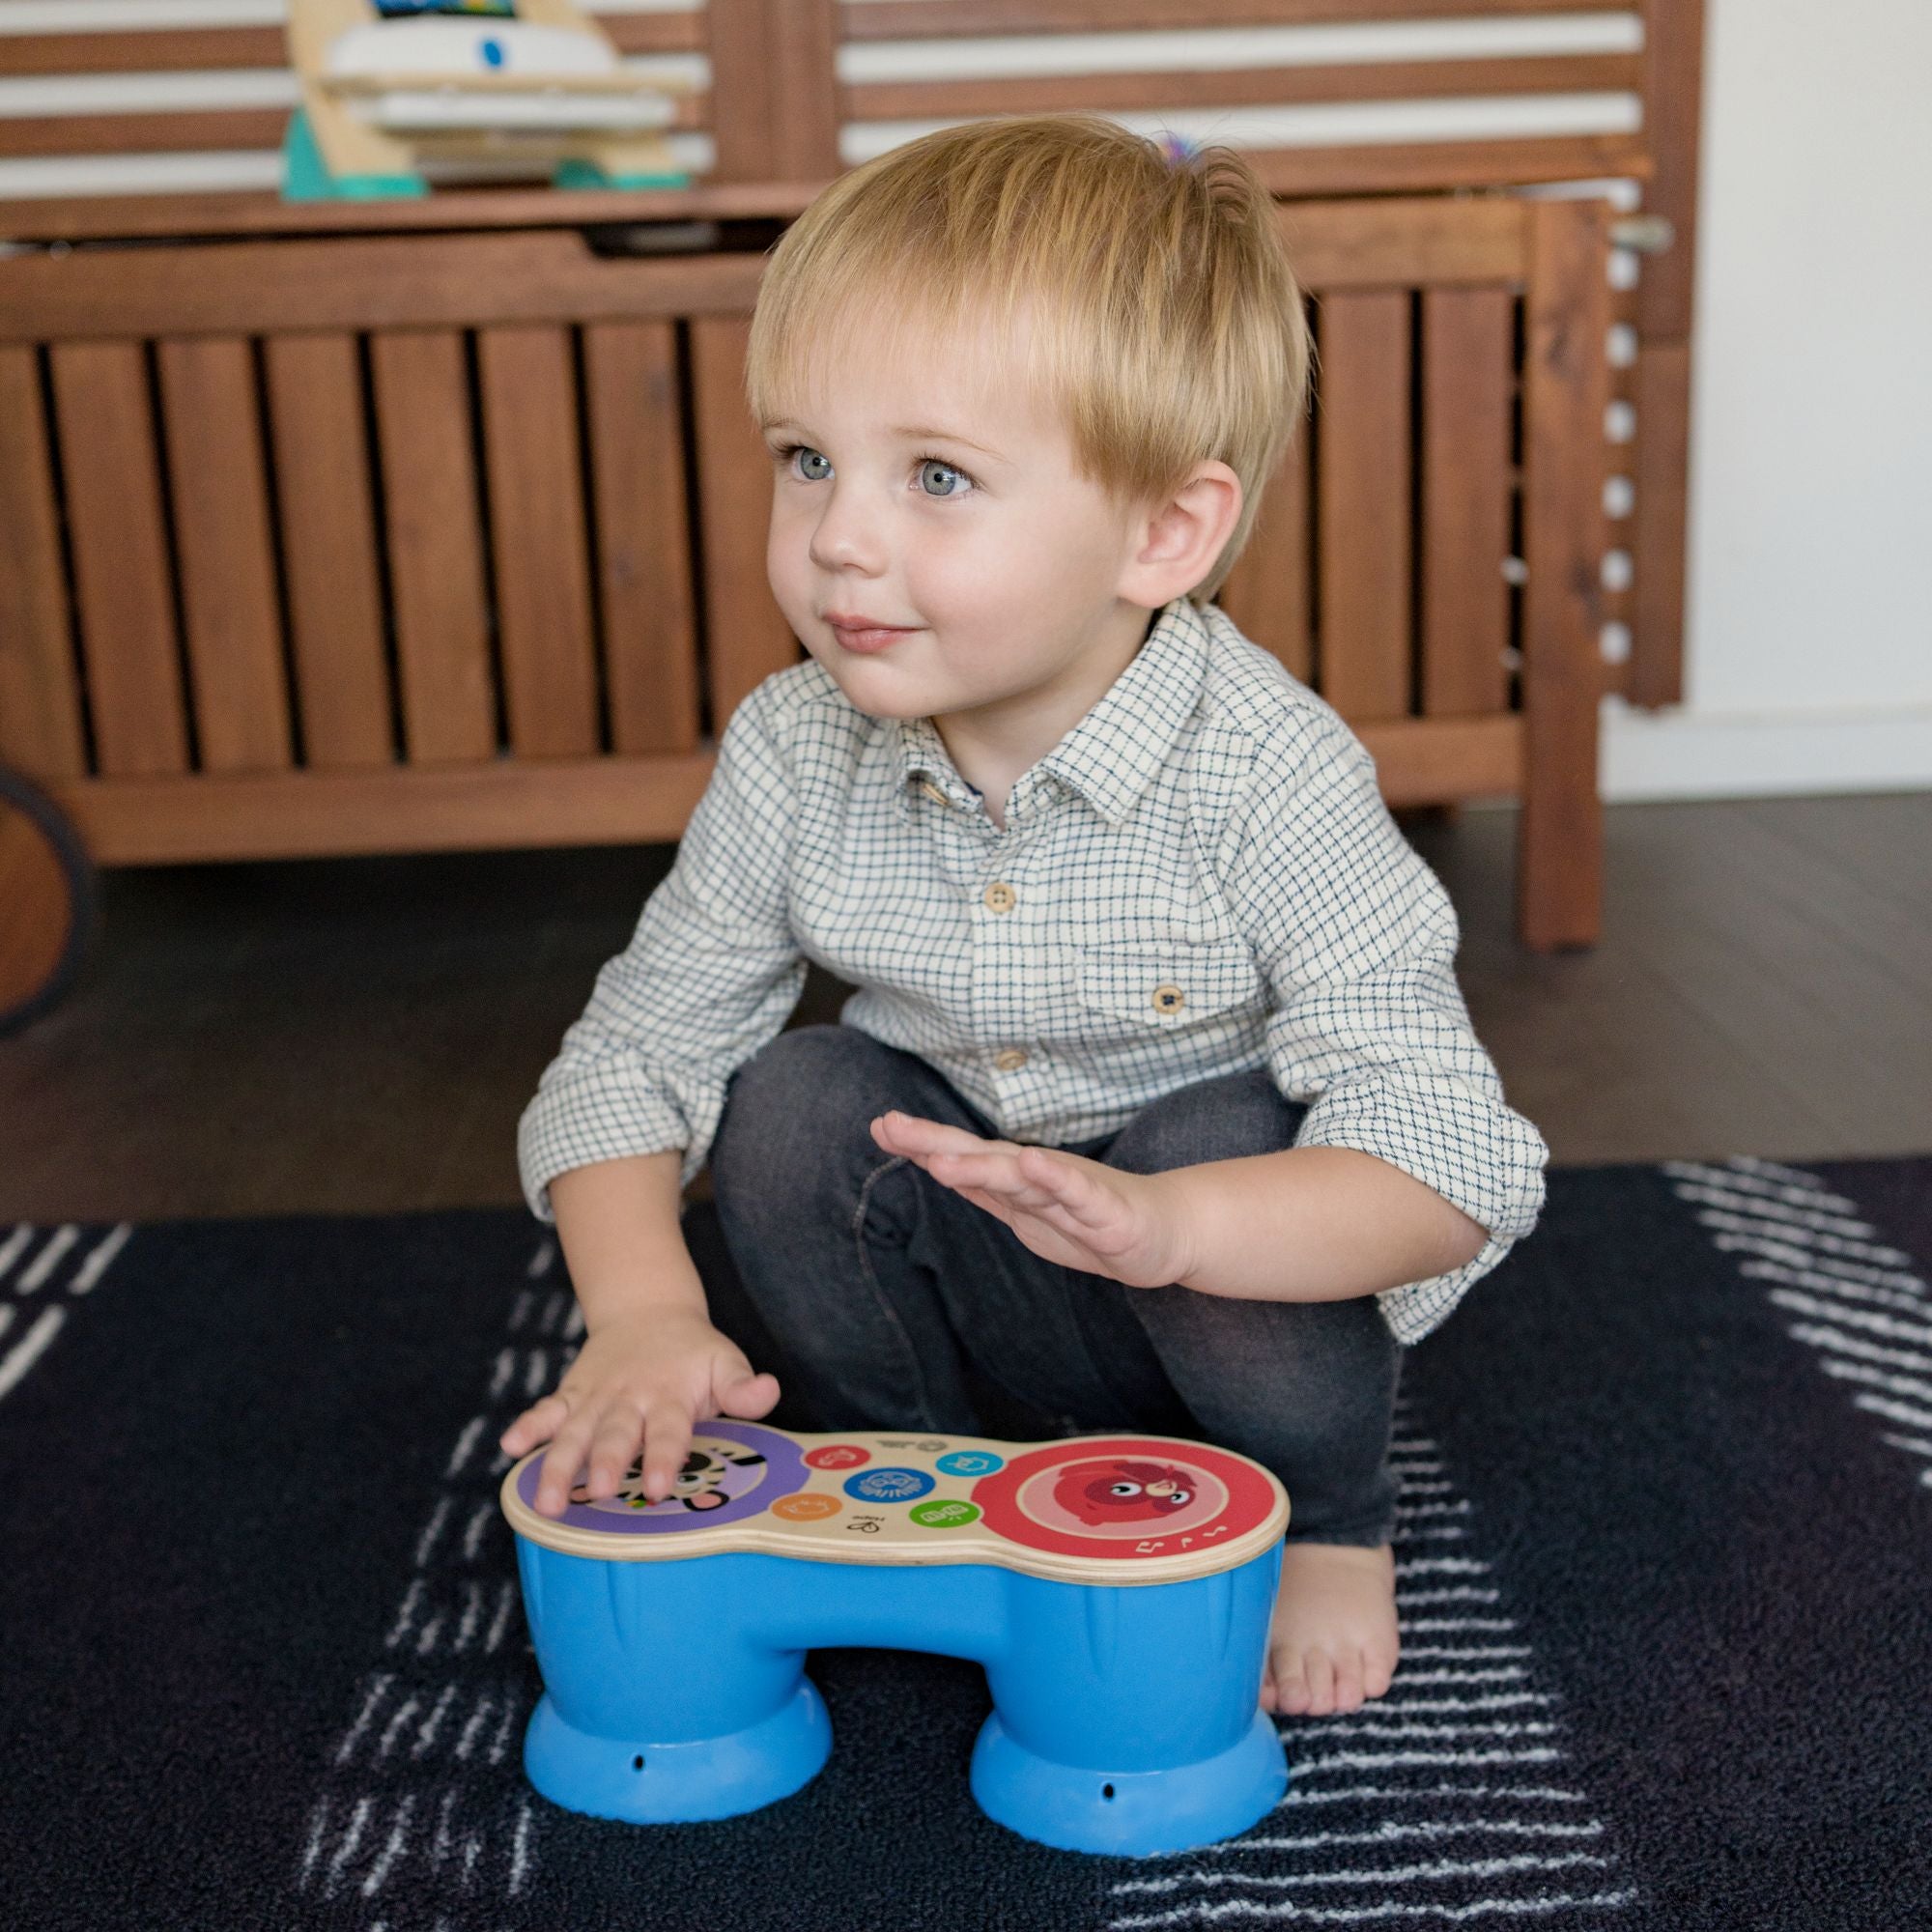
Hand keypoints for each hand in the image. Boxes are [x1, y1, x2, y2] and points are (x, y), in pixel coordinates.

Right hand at [498, 1308, 779, 1519]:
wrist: (649, 1311)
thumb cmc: (694, 1355)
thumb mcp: (724, 1363)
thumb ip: (742, 1386)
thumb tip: (769, 1391)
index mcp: (671, 1395)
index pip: (669, 1430)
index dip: (663, 1457)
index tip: (658, 1487)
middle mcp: (630, 1397)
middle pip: (616, 1433)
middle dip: (607, 1462)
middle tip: (599, 1491)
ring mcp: (597, 1396)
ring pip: (574, 1432)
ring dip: (558, 1464)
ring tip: (547, 1501)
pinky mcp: (572, 1394)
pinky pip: (547, 1410)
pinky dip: (528, 1427)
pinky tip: (509, 1448)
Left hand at [870, 1111, 1195, 1288]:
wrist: (1166, 1231)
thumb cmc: (1092, 1219)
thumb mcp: (1027, 1210)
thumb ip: (986, 1187)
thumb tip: (935, 1160)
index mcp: (1017, 1181)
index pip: (961, 1157)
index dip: (921, 1143)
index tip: (879, 1126)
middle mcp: (1039, 1177)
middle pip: (980, 1157)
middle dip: (934, 1142)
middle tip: (889, 1126)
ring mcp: (1072, 1191)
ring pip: (1021, 1179)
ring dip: (980, 1167)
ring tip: (939, 1160)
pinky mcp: (1106, 1211)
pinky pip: (1078, 1194)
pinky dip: (1055, 1179)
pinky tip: (1033, 1165)